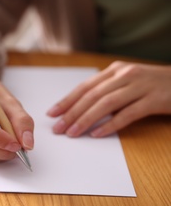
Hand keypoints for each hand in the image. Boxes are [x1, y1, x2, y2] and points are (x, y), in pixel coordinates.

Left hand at [47, 61, 170, 136]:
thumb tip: (79, 109)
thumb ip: (105, 91)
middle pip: (91, 96)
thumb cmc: (151, 85)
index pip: (84, 87)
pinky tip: (97, 134)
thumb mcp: (126, 82)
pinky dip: (110, 125)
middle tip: (57, 128)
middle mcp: (125, 75)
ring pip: (106, 104)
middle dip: (71, 113)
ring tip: (72, 133)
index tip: (52, 113)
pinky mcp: (154, 100)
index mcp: (115, 71)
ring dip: (85, 120)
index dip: (66, 100)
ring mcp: (140, 86)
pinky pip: (128, 114)